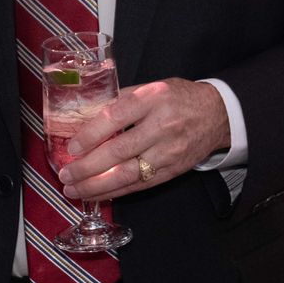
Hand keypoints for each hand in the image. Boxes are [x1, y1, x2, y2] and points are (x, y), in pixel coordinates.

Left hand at [58, 78, 229, 200]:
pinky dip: (117, 192)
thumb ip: (121, 101)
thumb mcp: (151, 88)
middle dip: (87, 167)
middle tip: (66, 175)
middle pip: (119, 151)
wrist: (218, 114)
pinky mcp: (173, 171)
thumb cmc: (179, 97)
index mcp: (153, 99)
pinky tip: (98, 195)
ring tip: (74, 190)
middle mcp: (161, 126)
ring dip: (97, 186)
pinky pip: (140, 185)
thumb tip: (86, 118)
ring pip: (128, 174)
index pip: (115, 117)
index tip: (71, 147)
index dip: (90, 135)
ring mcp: (168, 152)